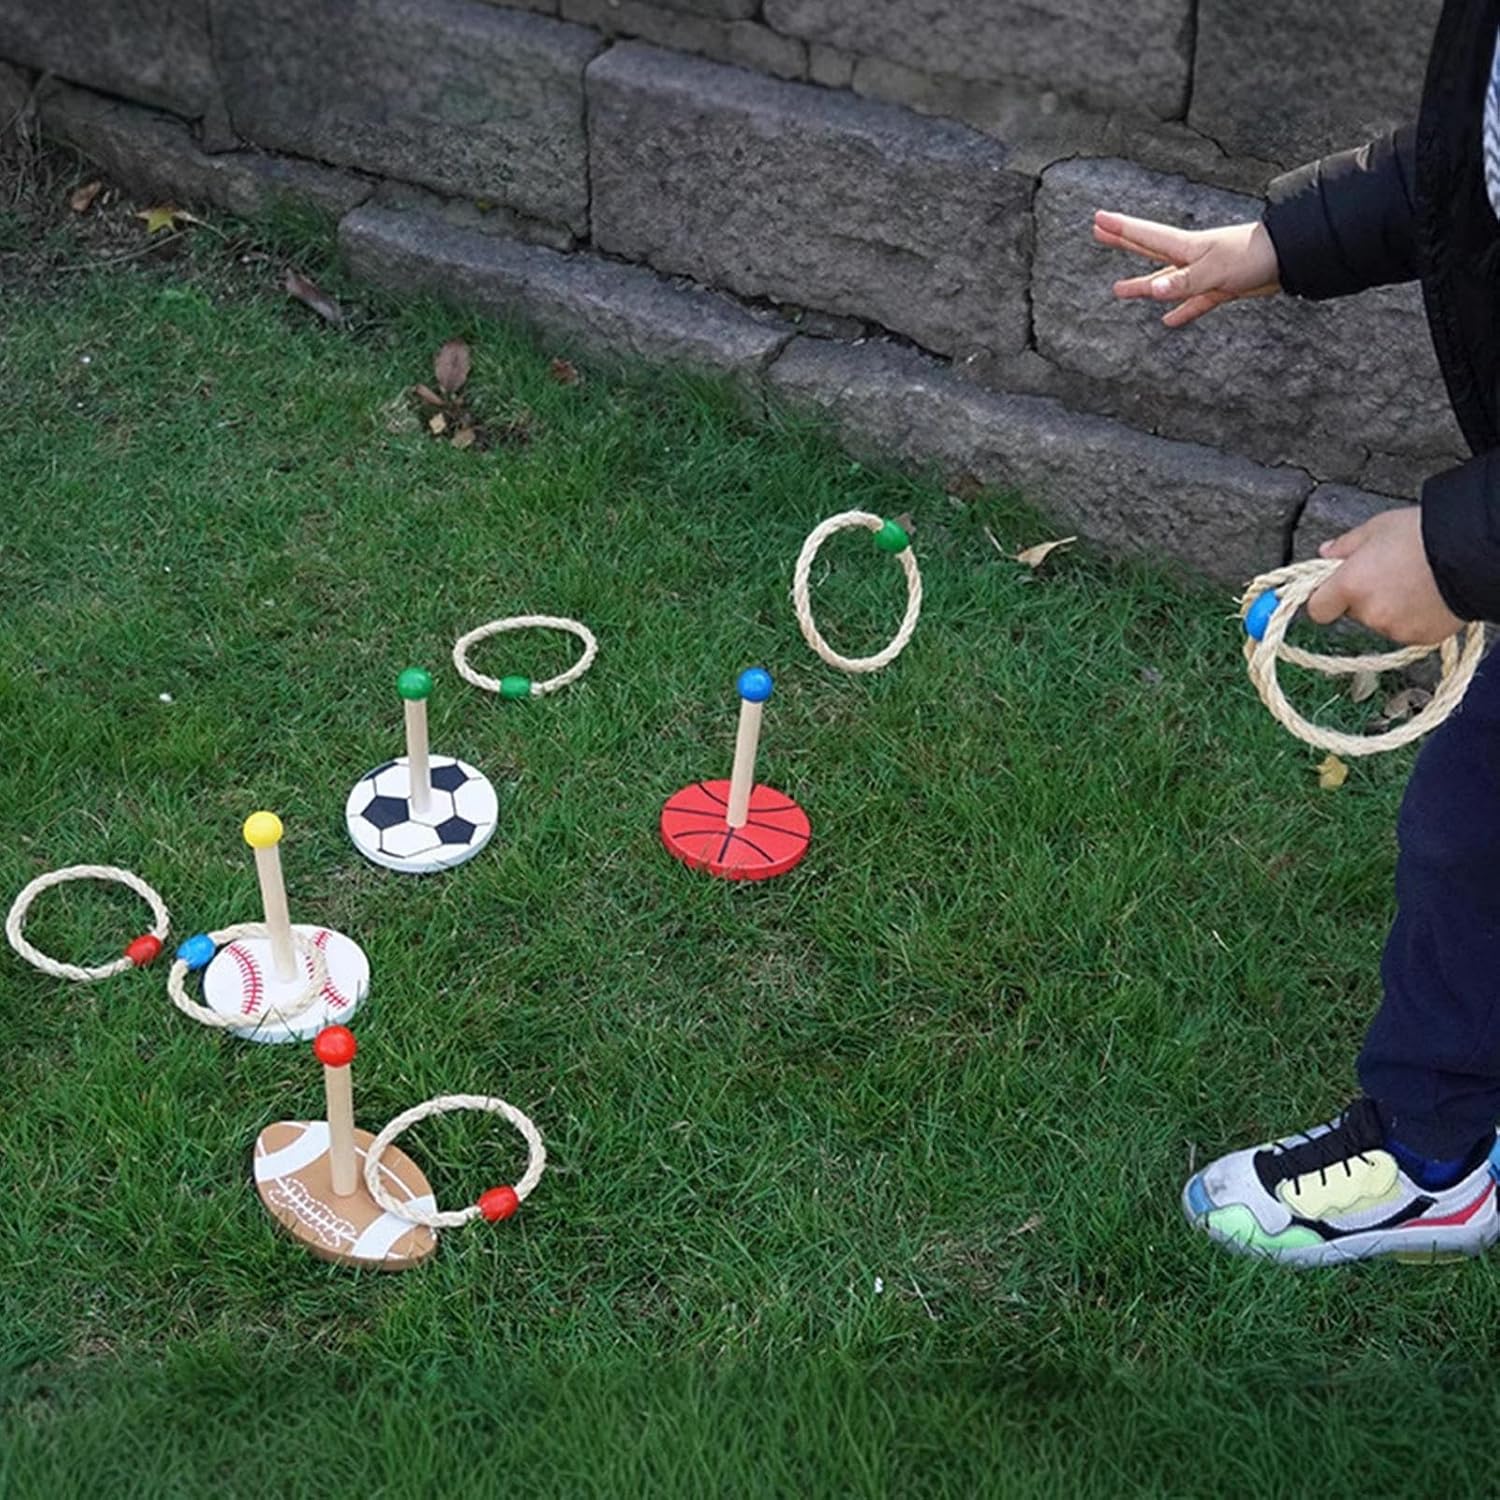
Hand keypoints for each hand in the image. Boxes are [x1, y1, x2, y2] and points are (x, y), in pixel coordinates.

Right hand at [1092, 212, 1280, 327]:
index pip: (1146, 236)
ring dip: (1143, 285)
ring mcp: (1204, 273)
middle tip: (1099, 233)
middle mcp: (1191, 258)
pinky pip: (1194, 302)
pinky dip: (1181, 312)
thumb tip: (1154, 291)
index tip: (1098, 219)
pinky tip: (1169, 321)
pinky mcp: (1219, 288)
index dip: (1121, 228)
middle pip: (1149, 251)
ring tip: (1119, 289)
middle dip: (1123, 242)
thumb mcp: (1214, 271)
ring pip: (1166, 281)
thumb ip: (1183, 282)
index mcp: (1187, 248)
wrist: (1290, 259)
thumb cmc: (1253, 257)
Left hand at [1306, 507, 1463, 644]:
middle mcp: (1368, 612)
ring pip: (1381, 622)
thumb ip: (1346, 545)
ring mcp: (1395, 629)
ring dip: (1390, 608)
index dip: (1324, 599)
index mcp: (1350, 585)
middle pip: (1353, 613)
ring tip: (1415, 583)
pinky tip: (1429, 597)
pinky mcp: (1420, 639)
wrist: (1473, 552)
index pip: (1318, 609)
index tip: (1333, 591)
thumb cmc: (1424, 534)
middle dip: (1364, 598)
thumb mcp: (1378, 528)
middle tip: (1389, 575)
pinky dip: (1414, 619)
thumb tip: (1325, 554)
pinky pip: (1407, 631)